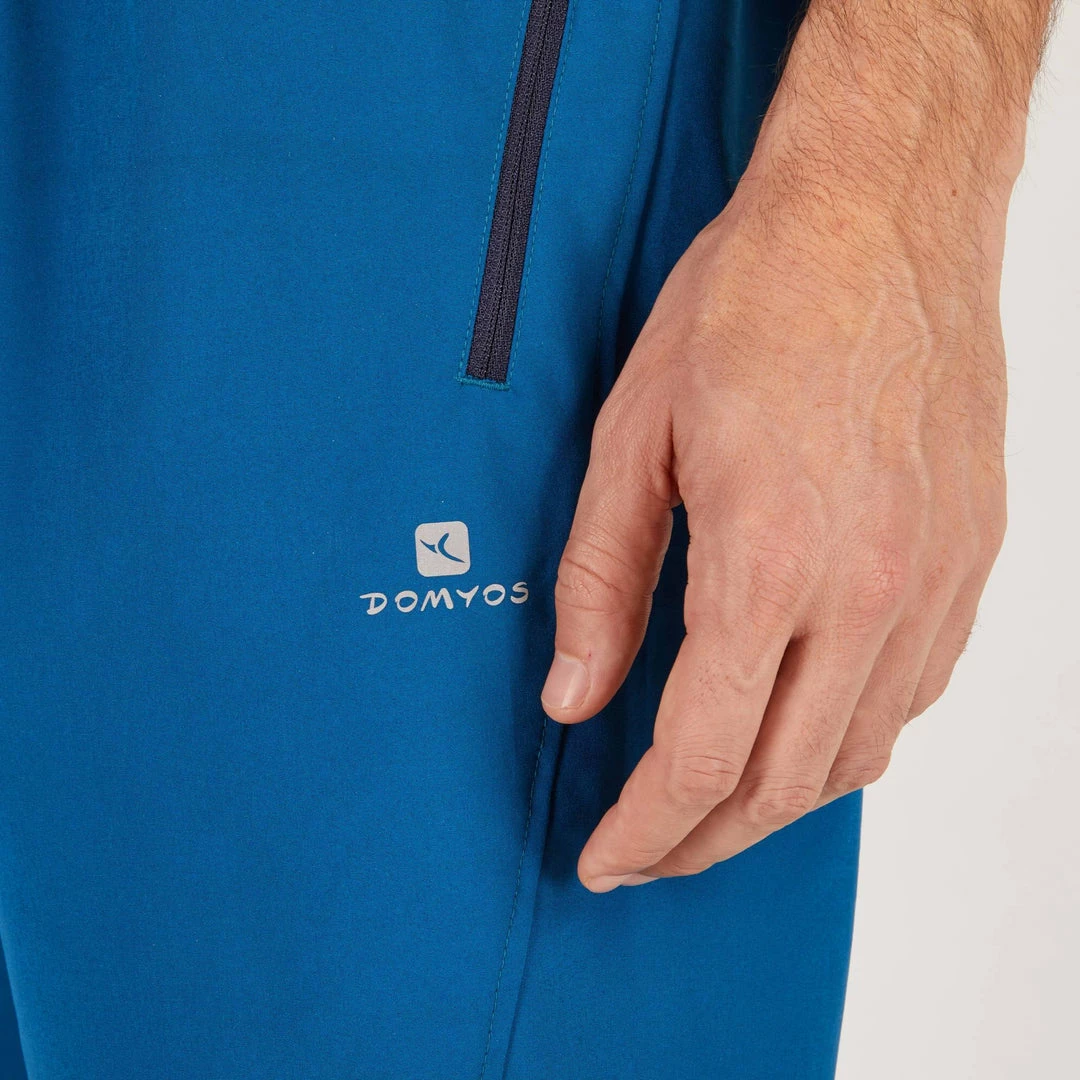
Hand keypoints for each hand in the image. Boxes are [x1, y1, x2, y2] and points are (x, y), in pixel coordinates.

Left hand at [540, 166, 1008, 890]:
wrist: (879, 216)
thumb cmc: (752, 305)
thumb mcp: (632, 438)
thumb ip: (602, 584)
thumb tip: (575, 696)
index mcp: (769, 560)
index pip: (702, 755)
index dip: (646, 827)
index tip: (607, 857)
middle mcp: (871, 590)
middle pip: (783, 782)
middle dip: (703, 839)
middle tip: (647, 852)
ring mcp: (936, 581)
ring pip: (857, 756)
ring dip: (776, 803)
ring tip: (712, 809)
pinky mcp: (973, 561)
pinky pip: (913, 695)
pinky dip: (846, 741)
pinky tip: (799, 729)